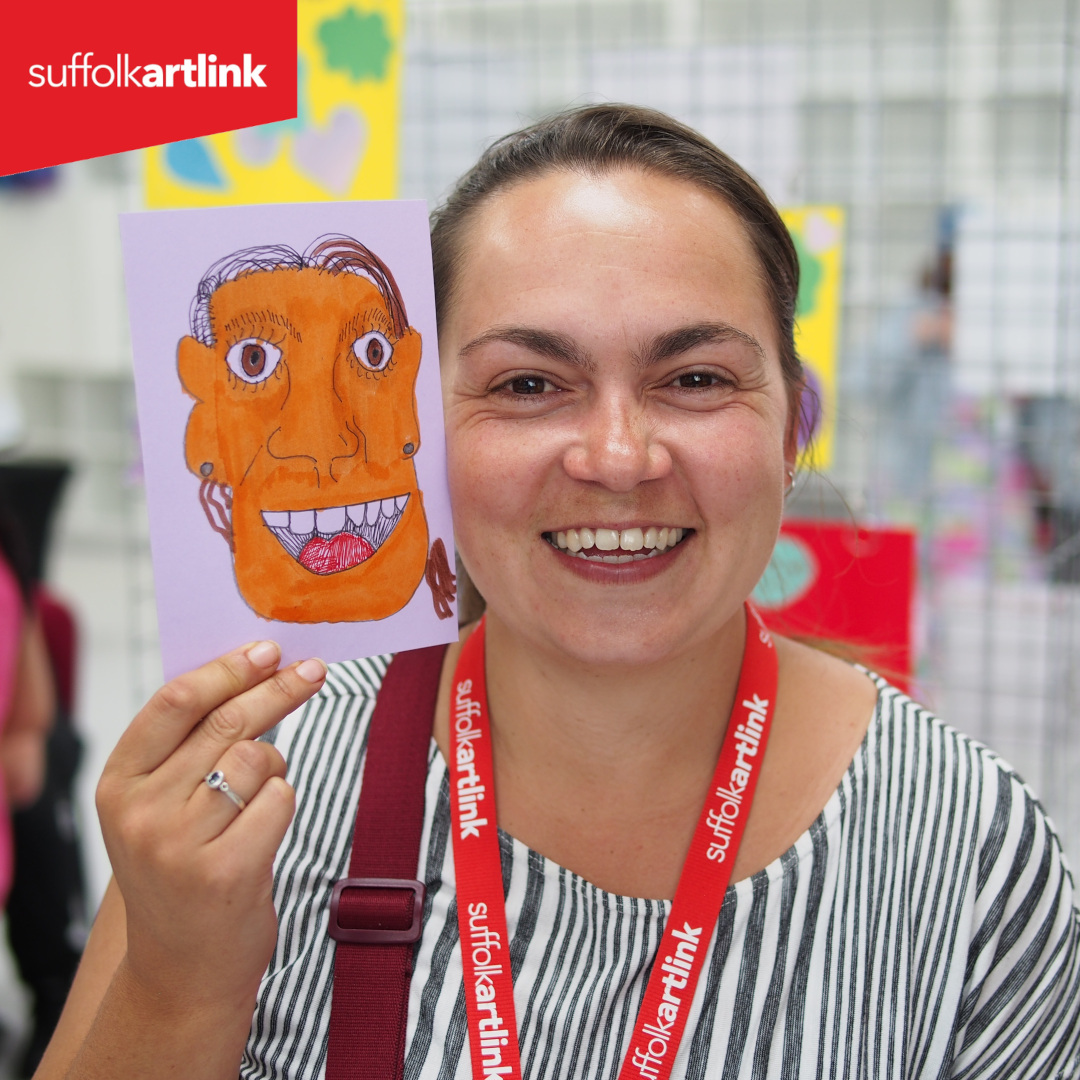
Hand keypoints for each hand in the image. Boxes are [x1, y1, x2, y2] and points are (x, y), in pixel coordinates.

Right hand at [95, 642, 325, 1014]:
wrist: (181, 971)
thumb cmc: (183, 871)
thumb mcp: (163, 806)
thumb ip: (190, 745)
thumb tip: (254, 670)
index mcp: (118, 783)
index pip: (175, 702)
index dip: (227, 668)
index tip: (267, 648)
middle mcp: (141, 811)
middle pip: (224, 721)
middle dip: (276, 688)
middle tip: (312, 670)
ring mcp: (179, 844)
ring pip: (257, 757)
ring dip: (275, 766)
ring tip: (257, 800)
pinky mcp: (225, 872)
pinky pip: (280, 799)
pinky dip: (283, 803)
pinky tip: (261, 833)